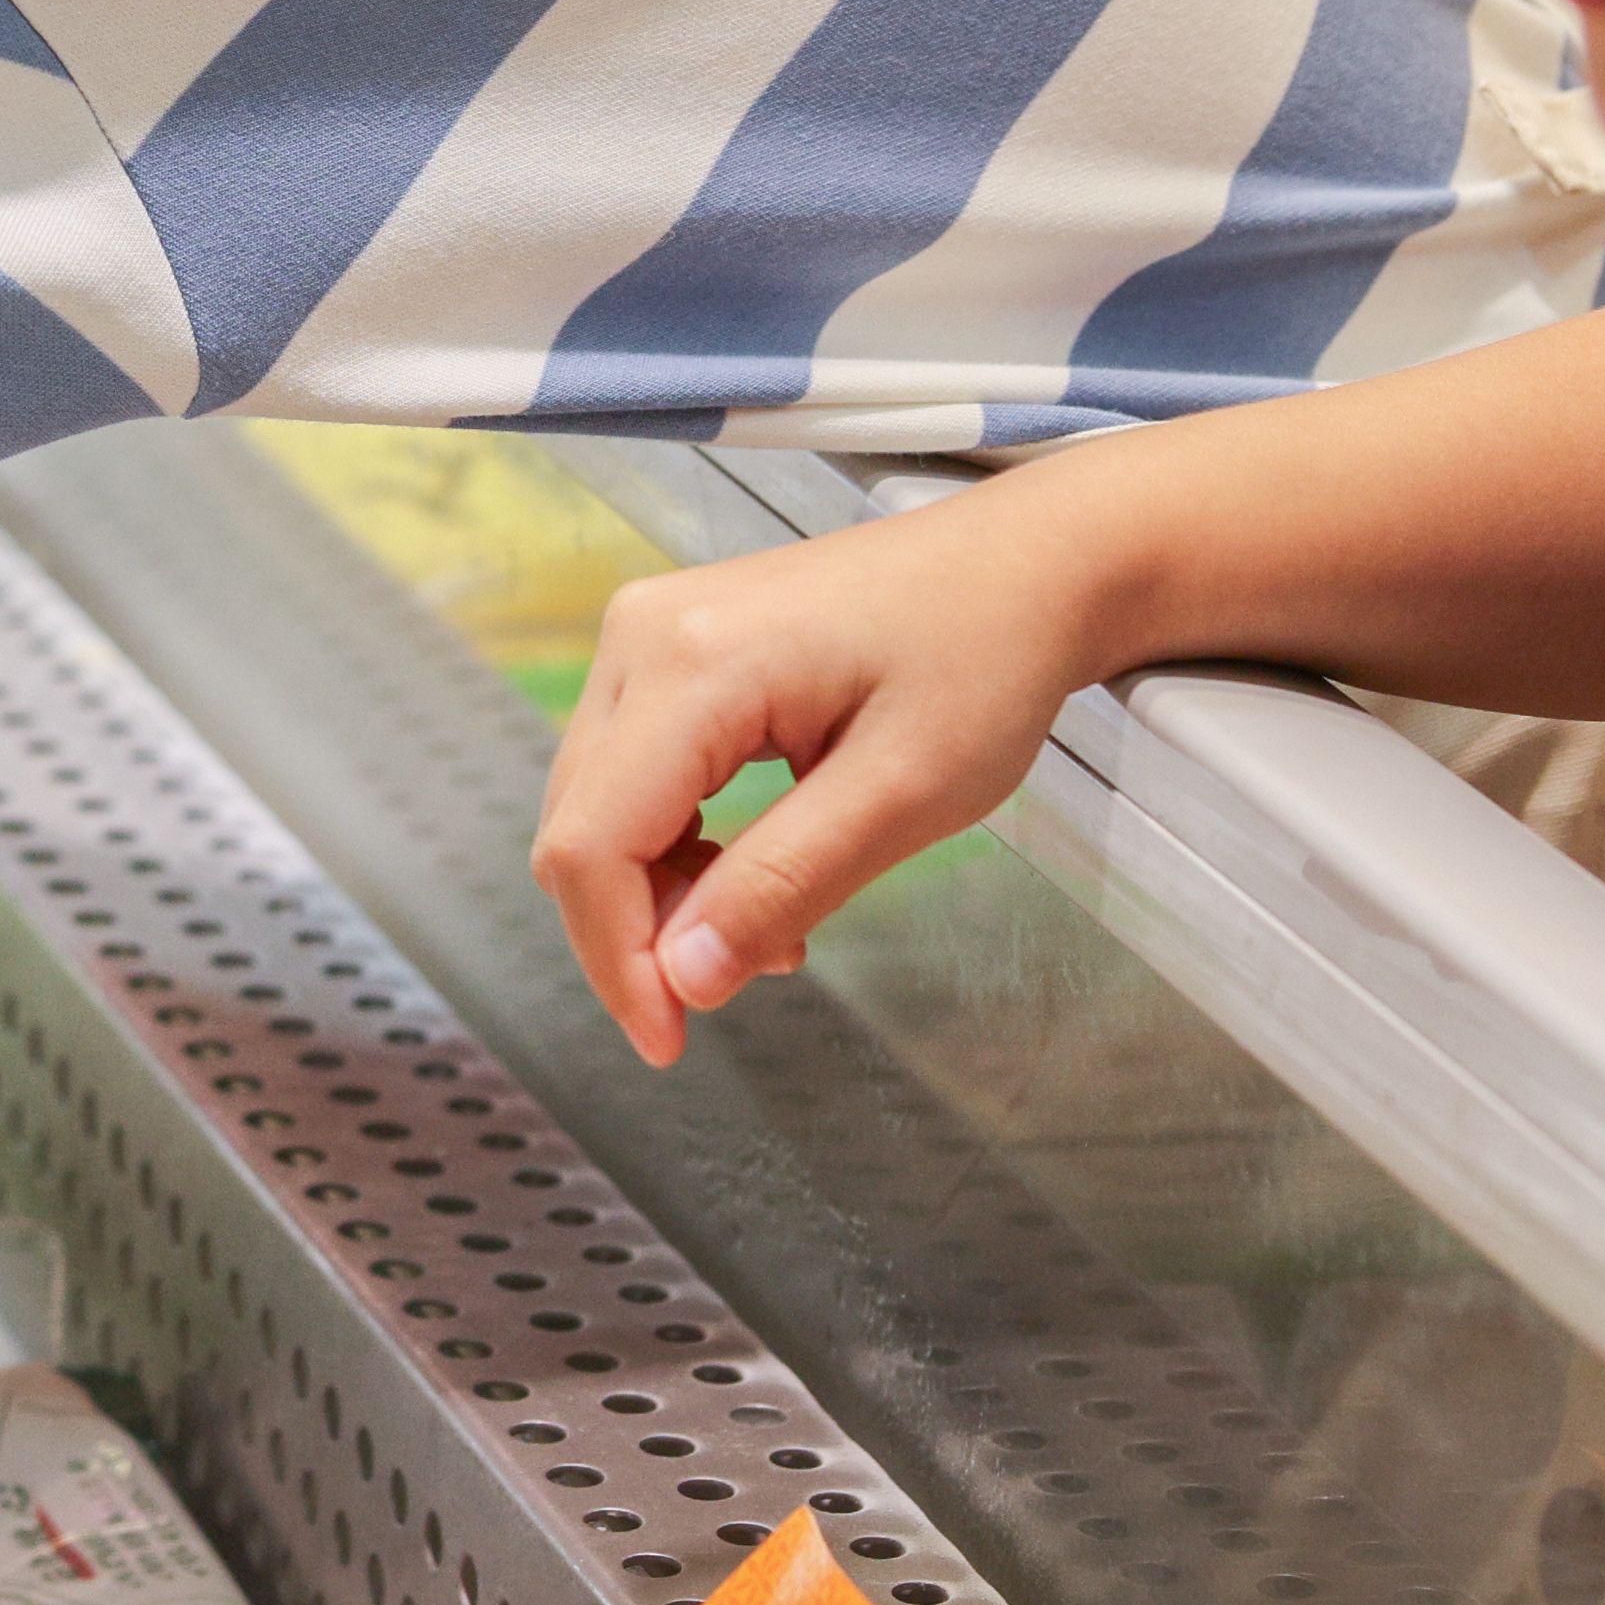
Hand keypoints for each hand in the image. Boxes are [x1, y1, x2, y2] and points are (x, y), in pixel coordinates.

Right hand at [528, 480, 1134, 1065]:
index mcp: (689, 662)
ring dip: (661, 892)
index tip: (670, 1041)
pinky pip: (627, 773)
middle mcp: (640, 635)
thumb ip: (784, 884)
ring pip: (596, 807)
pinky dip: (671, 844)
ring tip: (776, 923)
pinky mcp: (668, 645)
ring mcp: (646, 632)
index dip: (616, 961)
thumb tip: (685, 978)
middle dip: (645, 931)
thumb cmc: (984, 657)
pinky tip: (749, 865)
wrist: (1026, 563)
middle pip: (578, 829)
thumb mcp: (903, 793)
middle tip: (761, 969)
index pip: (592, 844)